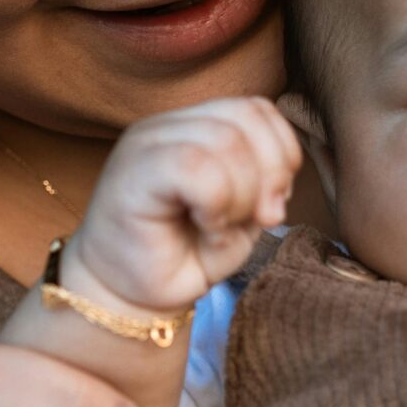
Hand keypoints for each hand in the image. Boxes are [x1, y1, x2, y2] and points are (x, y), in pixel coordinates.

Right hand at [64, 98, 299, 320]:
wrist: (125, 297)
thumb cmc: (182, 258)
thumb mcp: (240, 215)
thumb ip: (264, 183)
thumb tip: (278, 182)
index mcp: (194, 126)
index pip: (254, 108)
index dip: (281, 150)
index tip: (274, 202)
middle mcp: (167, 126)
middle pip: (245, 117)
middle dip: (271, 174)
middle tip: (263, 220)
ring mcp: (146, 143)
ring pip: (225, 140)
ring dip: (243, 195)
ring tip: (223, 229)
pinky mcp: (132, 171)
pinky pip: (195, 166)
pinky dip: (217, 205)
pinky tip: (207, 230)